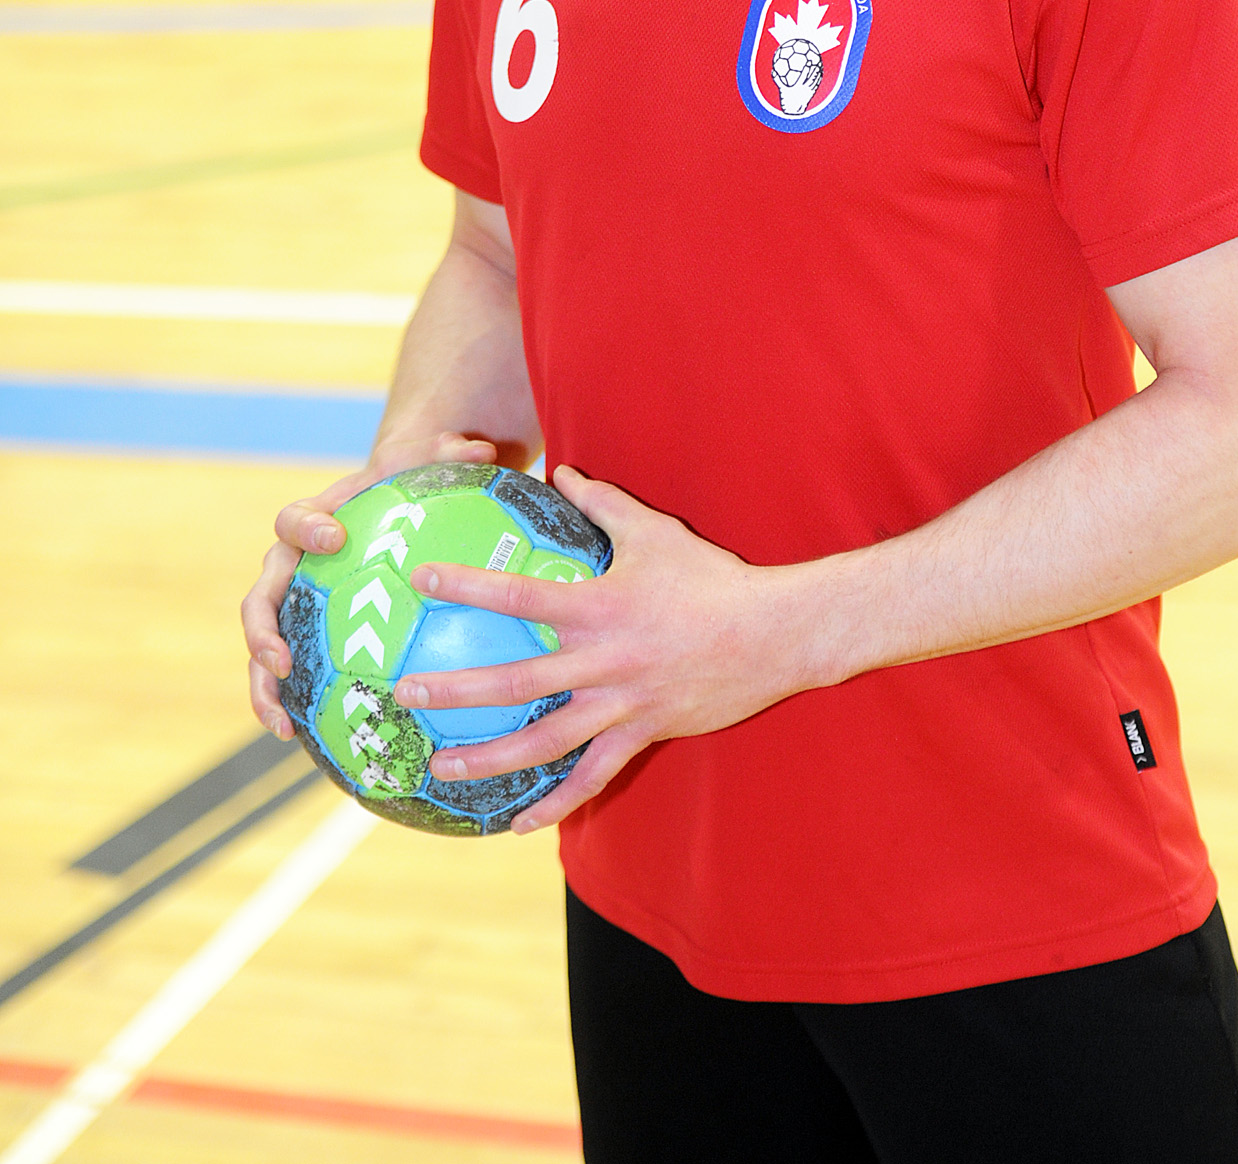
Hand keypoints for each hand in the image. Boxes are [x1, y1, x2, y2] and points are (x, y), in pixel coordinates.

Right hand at [242, 428, 510, 739]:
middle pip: (261, 595)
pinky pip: (287, 675)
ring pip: (261, 646)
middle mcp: (290, 566)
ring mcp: (291, 606)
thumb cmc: (404, 490)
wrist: (384, 513)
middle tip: (281, 660)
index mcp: (313, 520)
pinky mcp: (302, 639)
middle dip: (262, 630)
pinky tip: (305, 741)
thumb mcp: (423, 470)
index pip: (294, 519)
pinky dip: (287, 706)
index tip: (334, 538)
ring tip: (281, 723)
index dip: (307, 528)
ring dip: (263, 685)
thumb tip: (481, 448)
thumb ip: (446, 456)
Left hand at [392, 467, 821, 831]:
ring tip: (440, 768)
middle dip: (454, 689)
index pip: (519, 594)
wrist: (772, 634)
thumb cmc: (710, 578)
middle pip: (515, 680)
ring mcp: (620, 704)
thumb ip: (602, 502)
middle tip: (404, 694)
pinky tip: (516, 827)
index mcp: (598, 606)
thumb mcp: (654, 531)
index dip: (466, 585)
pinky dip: (554, 805)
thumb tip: (561, 471)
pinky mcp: (641, 733)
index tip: (420, 580)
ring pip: (543, 742)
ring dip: (488, 759)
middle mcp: (601, 660)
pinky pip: (591, 779)